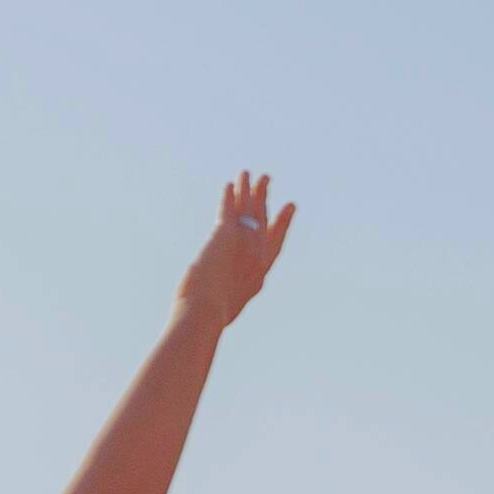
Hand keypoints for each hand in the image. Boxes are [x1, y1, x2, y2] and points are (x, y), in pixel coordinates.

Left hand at [177, 171, 297, 329]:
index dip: (282, 223)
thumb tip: (213, 313)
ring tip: (247, 172)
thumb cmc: (208, 321)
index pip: (275, 243)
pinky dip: (229, 197)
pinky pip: (228, 210)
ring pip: (247, 211)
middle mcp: (255, 257)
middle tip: (267, 180)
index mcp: (258, 276)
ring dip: (247, 190)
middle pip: (262, 220)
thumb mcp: (222, 313)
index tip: (289, 206)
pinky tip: (229, 184)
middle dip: (264, 198)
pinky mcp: (224, 235)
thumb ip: (224, 303)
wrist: (205, 315)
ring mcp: (243, 245)